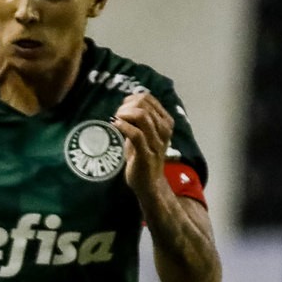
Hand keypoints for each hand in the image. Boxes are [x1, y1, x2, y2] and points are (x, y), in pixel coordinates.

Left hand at [113, 90, 175, 204]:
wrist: (149, 183)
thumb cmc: (143, 156)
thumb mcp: (143, 133)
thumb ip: (138, 119)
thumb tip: (127, 102)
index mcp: (166, 122)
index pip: (148, 98)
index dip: (131, 99)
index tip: (121, 108)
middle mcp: (164, 129)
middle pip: (144, 105)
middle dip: (125, 106)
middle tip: (116, 115)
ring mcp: (157, 142)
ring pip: (142, 116)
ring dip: (124, 114)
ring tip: (116, 120)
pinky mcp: (146, 154)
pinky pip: (136, 134)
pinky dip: (123, 126)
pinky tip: (115, 125)